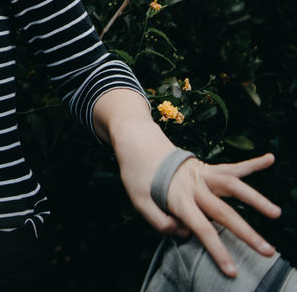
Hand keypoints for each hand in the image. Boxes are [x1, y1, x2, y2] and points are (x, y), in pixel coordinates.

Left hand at [125, 150, 282, 277]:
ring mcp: (202, 175)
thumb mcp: (137, 200)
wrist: (137, 142)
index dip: (217, 250)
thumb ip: (158, 220)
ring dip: (256, 200)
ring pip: (234, 187)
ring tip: (276, 213)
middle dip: (247, 234)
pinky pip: (232, 167)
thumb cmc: (137, 174)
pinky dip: (251, 164)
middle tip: (268, 252)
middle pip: (225, 213)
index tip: (232, 270)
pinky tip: (269, 160)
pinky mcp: (207, 167)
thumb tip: (185, 233)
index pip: (201, 229)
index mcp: (177, 198)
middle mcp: (194, 187)